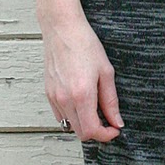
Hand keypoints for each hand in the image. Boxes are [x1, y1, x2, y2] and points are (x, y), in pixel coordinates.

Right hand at [43, 12, 124, 141]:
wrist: (62, 29)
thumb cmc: (85, 45)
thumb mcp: (106, 73)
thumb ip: (111, 101)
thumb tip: (116, 122)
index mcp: (82, 95)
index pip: (91, 131)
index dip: (105, 135)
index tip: (114, 129)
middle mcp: (65, 99)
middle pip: (80, 133)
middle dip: (96, 131)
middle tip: (107, 120)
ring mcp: (54, 97)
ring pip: (69, 125)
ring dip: (83, 123)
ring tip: (94, 107)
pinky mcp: (48, 93)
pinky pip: (60, 115)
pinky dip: (72, 115)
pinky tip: (80, 101)